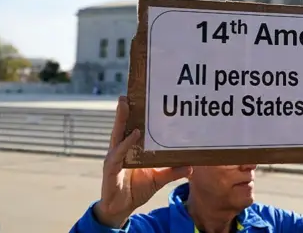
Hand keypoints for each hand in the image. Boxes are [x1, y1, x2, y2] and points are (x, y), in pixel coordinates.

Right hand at [93, 96, 191, 227]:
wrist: (122, 208)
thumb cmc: (137, 189)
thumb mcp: (158, 179)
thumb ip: (173, 171)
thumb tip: (192, 166)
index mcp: (130, 150)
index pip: (131, 129)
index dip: (133, 114)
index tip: (139, 98)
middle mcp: (120, 150)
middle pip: (122, 127)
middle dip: (124, 111)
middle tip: (127, 95)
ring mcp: (114, 159)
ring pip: (117, 135)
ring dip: (121, 120)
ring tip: (126, 105)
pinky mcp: (110, 169)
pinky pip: (118, 154)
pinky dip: (125, 143)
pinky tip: (133, 134)